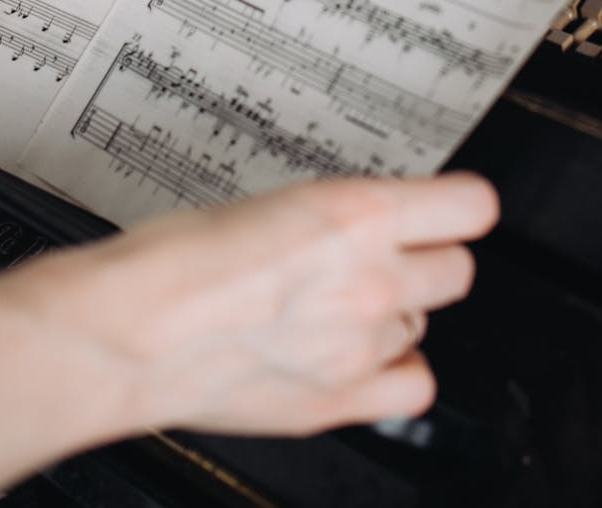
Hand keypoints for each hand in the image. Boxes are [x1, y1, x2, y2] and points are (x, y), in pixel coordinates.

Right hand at [21, 171, 498, 441]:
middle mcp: (373, 278)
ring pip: (425, 322)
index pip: (471, 207)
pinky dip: (395, 371)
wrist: (130, 330)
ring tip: (342, 302)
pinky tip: (362, 356)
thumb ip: (335, 216)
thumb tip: (364, 220)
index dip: (461, 205)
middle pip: (457, 269)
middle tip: (386, 253)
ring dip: (397, 310)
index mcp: (357, 213)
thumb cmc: (173, 257)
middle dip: (426, 257)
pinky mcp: (339, 399)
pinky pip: (414, 386)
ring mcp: (361, 345)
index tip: (451, 207)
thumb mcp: (268, 201)